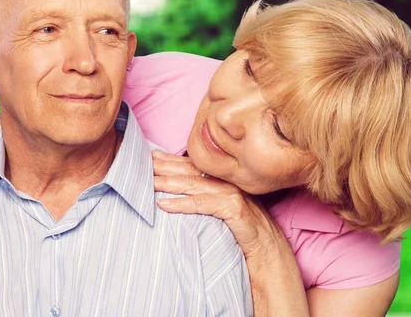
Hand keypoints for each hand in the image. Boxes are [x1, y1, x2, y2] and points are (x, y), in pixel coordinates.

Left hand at [152, 150, 283, 259]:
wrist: (271, 253)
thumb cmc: (244, 234)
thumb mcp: (223, 212)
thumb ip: (205, 199)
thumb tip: (176, 194)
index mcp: (224, 180)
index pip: (193, 165)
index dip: (170, 160)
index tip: (150, 156)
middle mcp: (228, 182)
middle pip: (189, 171)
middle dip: (163, 167)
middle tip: (139, 163)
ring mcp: (232, 193)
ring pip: (193, 184)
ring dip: (167, 182)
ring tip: (146, 182)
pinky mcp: (234, 208)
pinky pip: (202, 204)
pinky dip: (181, 204)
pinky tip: (164, 205)